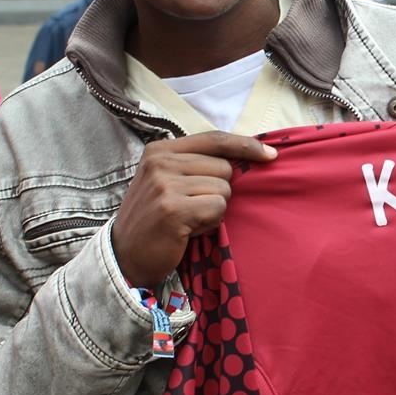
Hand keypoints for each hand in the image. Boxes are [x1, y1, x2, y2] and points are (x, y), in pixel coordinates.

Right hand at [110, 131, 276, 288]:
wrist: (125, 256)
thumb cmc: (155, 220)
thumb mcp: (167, 182)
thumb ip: (196, 165)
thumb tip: (246, 156)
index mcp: (160, 150)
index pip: (214, 139)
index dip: (245, 145)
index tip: (270, 154)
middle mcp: (160, 162)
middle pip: (224, 167)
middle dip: (218, 191)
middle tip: (192, 209)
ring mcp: (165, 184)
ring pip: (224, 189)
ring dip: (213, 210)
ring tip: (188, 220)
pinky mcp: (173, 208)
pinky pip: (218, 208)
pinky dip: (210, 223)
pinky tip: (189, 230)